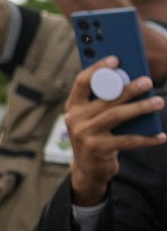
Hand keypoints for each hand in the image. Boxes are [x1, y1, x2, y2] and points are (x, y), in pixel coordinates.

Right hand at [64, 56, 165, 206]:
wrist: (88, 170)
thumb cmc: (95, 138)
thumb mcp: (92, 119)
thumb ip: (103, 104)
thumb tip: (130, 84)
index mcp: (73, 106)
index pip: (82, 82)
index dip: (97, 69)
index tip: (115, 59)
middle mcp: (75, 118)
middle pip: (106, 99)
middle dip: (129, 89)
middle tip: (147, 81)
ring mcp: (85, 134)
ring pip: (117, 116)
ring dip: (141, 108)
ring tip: (158, 101)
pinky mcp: (98, 148)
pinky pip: (128, 140)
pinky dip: (147, 138)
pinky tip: (161, 135)